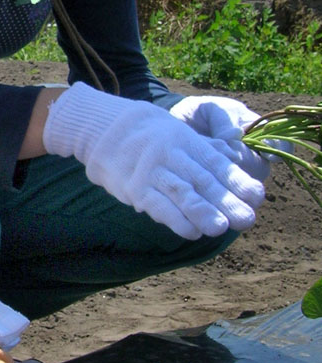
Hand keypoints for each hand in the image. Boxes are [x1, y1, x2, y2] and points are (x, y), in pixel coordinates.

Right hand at [43, 82, 264, 239]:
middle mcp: (171, 154)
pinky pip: (156, 205)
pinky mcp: (133, 187)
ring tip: (221, 228)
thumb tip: (236, 158)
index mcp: (187, 140)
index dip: (237, 180)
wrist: (106, 130)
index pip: (216, 163)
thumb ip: (206, 150)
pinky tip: (192, 232)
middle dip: (226, 200)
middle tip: (247, 219)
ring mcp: (151, 171)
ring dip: (202, 211)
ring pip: (180, 192)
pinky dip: (175, 219)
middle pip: (202, 180)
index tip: (257, 196)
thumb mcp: (180, 134)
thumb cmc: (151, 137)